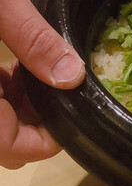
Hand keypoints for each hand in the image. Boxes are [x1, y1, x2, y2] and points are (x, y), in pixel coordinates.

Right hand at [0, 0, 84, 168]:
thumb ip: (31, 37)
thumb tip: (71, 76)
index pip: (9, 147)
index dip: (44, 138)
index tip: (72, 107)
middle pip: (2, 140)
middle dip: (33, 118)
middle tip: (55, 81)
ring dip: (17, 105)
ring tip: (32, 66)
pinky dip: (0, 90)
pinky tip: (10, 63)